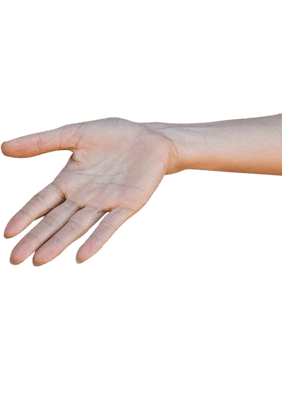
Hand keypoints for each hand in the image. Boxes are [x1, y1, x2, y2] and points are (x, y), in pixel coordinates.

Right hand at [3, 118, 176, 265]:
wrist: (153, 137)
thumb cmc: (115, 135)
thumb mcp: (76, 134)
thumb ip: (43, 141)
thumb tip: (4, 147)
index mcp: (68, 181)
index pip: (41, 202)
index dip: (25, 217)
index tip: (9, 233)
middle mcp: (83, 197)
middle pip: (55, 221)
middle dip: (36, 239)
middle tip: (16, 259)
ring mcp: (104, 203)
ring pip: (77, 227)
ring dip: (59, 243)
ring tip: (40, 260)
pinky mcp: (127, 205)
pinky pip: (109, 225)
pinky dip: (96, 240)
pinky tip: (82, 255)